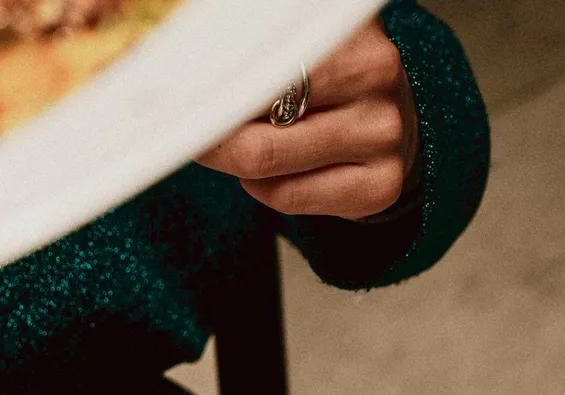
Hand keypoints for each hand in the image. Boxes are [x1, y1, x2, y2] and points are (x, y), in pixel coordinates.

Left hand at [195, 22, 417, 220]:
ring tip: (247, 146)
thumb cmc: (321, 87)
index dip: (211, 89)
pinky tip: (275, 173)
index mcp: (347, 28)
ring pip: (266, 165)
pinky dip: (263, 189)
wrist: (385, 129)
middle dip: (214, 134)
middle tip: (197, 135)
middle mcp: (375, 73)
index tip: (179, 104)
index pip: (257, 61)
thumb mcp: (292, 52)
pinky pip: (287, 197)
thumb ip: (252, 55)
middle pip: (255, 116)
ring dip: (238, 163)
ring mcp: (384, 132)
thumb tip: (185, 76)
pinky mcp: (382, 184)